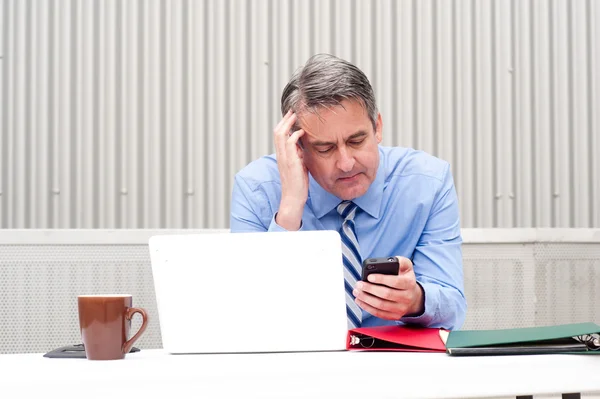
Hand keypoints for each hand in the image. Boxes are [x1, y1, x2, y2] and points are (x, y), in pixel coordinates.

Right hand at [273, 110, 308, 229]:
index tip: (291, 115)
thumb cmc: (297, 184)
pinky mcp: (291, 163)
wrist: (293, 198)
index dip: (284, 124)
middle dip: (285, 120)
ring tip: (296, 115)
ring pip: (280, 135)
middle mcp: (281, 155)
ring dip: (288, 124)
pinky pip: (289, 144)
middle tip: (293, 111)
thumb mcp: (298, 165)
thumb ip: (298, 155)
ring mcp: (284, 159)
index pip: (279, 135)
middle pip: (277, 131)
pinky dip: (295, 136)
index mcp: (282, 156)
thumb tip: (302, 146)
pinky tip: (302, 132)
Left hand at [353, 256, 424, 319]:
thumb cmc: (405, 278)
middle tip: (359, 284)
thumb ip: (399, 261)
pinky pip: (379, 313)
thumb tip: (390, 260)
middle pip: (386, 294)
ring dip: (366, 299)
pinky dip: (367, 307)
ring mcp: (401, 308)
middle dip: (370, 289)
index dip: (381, 279)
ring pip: (381, 305)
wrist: (413, 296)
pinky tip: (359, 300)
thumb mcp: (406, 266)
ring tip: (356, 291)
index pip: (395, 282)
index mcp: (410, 283)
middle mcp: (407, 297)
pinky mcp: (395, 316)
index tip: (369, 276)